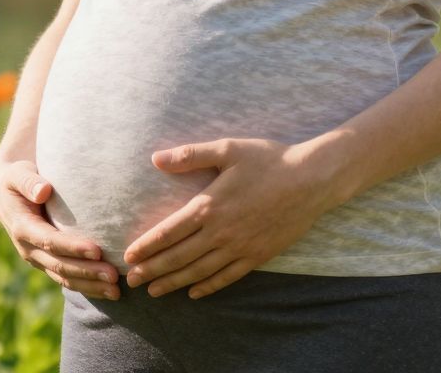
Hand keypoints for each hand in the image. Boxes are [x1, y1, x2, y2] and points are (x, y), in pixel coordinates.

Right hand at [0, 158, 122, 299]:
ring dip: (90, 285)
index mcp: (22, 228)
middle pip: (60, 265)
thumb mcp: (17, 174)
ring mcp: (37, 259)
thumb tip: (44, 191)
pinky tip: (108, 291)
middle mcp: (28, 249)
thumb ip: (29, 181)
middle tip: (114, 275)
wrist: (6, 196)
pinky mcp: (46, 263)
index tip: (97, 250)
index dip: (73, 248)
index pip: (50, 241)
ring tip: (115, 290)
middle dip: (87, 272)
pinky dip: (87, 287)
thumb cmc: (17, 179)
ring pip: (64, 278)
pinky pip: (66, 279)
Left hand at [123, 138, 342, 299]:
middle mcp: (220, 232)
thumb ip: (190, 155)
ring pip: (199, 272)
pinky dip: (208, 287)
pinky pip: (227, 277)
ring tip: (154, 291)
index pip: (168, 232)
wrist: (312, 179)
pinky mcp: (257, 256)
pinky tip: (194, 293)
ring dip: (173, 283)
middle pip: (178, 257)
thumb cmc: (269, 160)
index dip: (146, 246)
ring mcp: (239, 247)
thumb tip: (155, 159)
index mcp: (209, 205)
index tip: (128, 256)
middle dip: (152, 271)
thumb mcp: (228, 149)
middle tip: (132, 281)